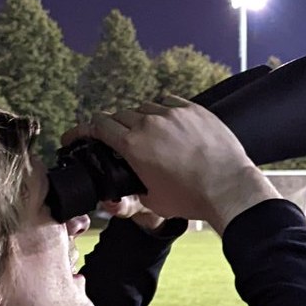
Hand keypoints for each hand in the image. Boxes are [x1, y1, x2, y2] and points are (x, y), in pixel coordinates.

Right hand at [61, 96, 278, 233]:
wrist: (228, 187)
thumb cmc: (191, 198)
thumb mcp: (152, 203)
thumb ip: (129, 195)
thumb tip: (115, 196)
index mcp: (133, 147)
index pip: (99, 126)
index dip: (84, 129)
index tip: (77, 134)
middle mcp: (149, 124)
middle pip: (119, 115)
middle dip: (112, 126)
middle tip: (114, 138)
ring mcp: (172, 114)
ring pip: (144, 107)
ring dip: (139, 118)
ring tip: (146, 133)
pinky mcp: (193, 109)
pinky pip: (168, 102)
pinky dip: (162, 110)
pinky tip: (166, 122)